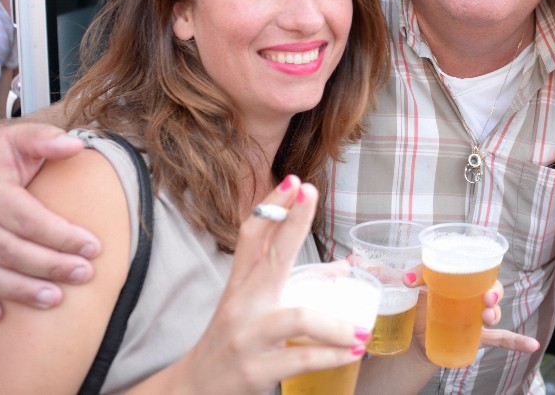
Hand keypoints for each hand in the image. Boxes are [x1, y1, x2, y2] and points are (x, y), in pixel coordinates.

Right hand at [0, 123, 91, 320]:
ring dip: (19, 289)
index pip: (30, 220)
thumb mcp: (16, 137)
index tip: (94, 248)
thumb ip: (45, 140)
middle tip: (84, 274)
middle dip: (50, 265)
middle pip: (11, 250)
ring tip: (53, 299)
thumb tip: (75, 145)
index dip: (62, 236)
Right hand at [174, 177, 368, 393]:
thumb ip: (292, 283)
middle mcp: (242, 304)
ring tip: (359, 331)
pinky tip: (353, 352)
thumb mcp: (253, 307)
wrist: (195, 388)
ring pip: (297, 318)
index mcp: (241, 284)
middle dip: (292, 223)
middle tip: (312, 194)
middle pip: (270, 257)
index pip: (253, 235)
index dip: (272, 206)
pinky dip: (334, 355)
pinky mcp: (257, 369)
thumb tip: (344, 268)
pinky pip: (303, 358)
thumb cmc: (233, 340)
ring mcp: (248, 336)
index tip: (293, 180)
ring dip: (335, 325)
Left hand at [402, 273, 539, 359]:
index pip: (475, 267)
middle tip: (487, 297)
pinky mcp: (479, 336)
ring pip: (494, 311)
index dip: (479, 265)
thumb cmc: (417, 307)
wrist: (414, 339)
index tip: (475, 268)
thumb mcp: (414, 289)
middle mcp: (473, 295)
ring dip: (496, 313)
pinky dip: (518, 341)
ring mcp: (477, 316)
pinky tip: (531, 344)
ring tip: (488, 317)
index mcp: (461, 279)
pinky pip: (502, 339)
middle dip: (494, 291)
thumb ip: (412, 278)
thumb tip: (405, 279)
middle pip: (491, 288)